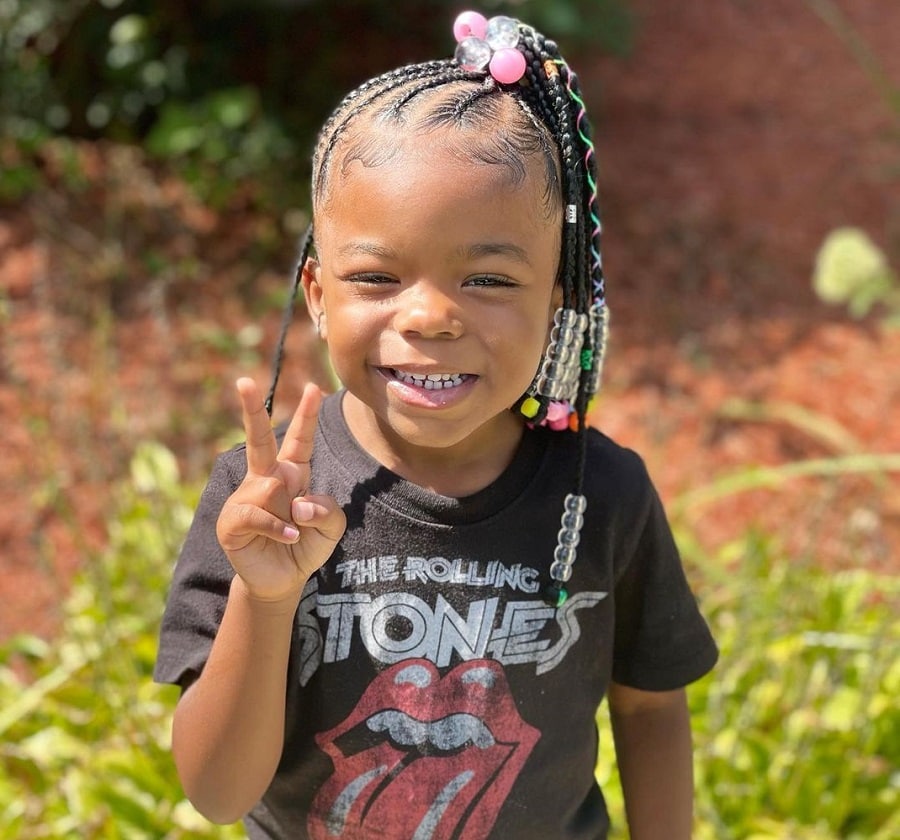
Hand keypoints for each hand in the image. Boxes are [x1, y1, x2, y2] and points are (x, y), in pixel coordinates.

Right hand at [216, 378, 345, 603]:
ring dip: (290, 513)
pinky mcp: (232, 520)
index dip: (306, 415)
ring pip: (270, 487)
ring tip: (293, 532)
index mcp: (291, 473)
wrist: (283, 580)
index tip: (313, 387)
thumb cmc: (306, 545)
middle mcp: (266, 479)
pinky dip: (279, 528)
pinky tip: (290, 538)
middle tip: (243, 381)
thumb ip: (327, 509)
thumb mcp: (332, 527)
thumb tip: (298, 502)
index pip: (299, 440)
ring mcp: (246, 497)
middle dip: (252, 410)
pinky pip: (257, 514)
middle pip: (259, 440)